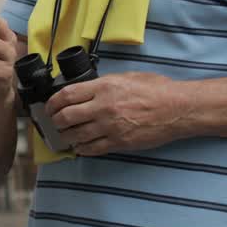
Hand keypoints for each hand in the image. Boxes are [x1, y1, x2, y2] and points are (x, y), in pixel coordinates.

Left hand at [47, 71, 190, 155]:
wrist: (177, 109)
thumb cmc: (156, 89)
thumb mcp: (126, 77)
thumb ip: (103, 84)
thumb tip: (84, 91)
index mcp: (104, 87)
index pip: (67, 95)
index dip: (52, 102)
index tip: (49, 106)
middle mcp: (104, 107)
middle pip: (66, 117)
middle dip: (56, 121)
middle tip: (54, 122)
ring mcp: (111, 127)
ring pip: (76, 136)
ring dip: (66, 137)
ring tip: (64, 136)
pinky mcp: (119, 143)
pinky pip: (92, 149)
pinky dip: (82, 149)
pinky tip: (79, 146)